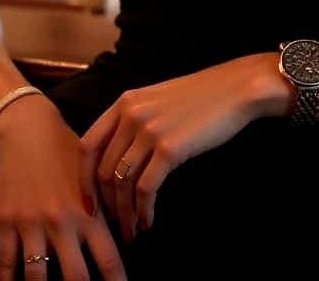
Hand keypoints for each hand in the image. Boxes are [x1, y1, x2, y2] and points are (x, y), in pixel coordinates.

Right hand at [0, 94, 127, 280]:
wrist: (30, 130)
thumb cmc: (68, 153)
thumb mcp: (93, 177)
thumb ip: (106, 208)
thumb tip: (125, 237)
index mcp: (89, 211)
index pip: (109, 258)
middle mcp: (63, 222)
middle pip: (76, 277)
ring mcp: (33, 224)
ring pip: (37, 277)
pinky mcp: (7, 222)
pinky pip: (5, 263)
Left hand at [79, 54, 282, 243]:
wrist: (235, 89)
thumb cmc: (200, 97)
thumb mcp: (157, 100)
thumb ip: (133, 120)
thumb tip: (116, 160)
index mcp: (124, 102)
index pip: (87, 145)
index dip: (83, 179)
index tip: (88, 202)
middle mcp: (131, 115)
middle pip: (103, 170)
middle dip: (106, 204)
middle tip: (114, 224)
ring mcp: (149, 131)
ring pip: (122, 184)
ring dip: (124, 214)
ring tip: (132, 230)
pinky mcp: (169, 148)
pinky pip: (145, 189)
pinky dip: (143, 211)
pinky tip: (149, 221)